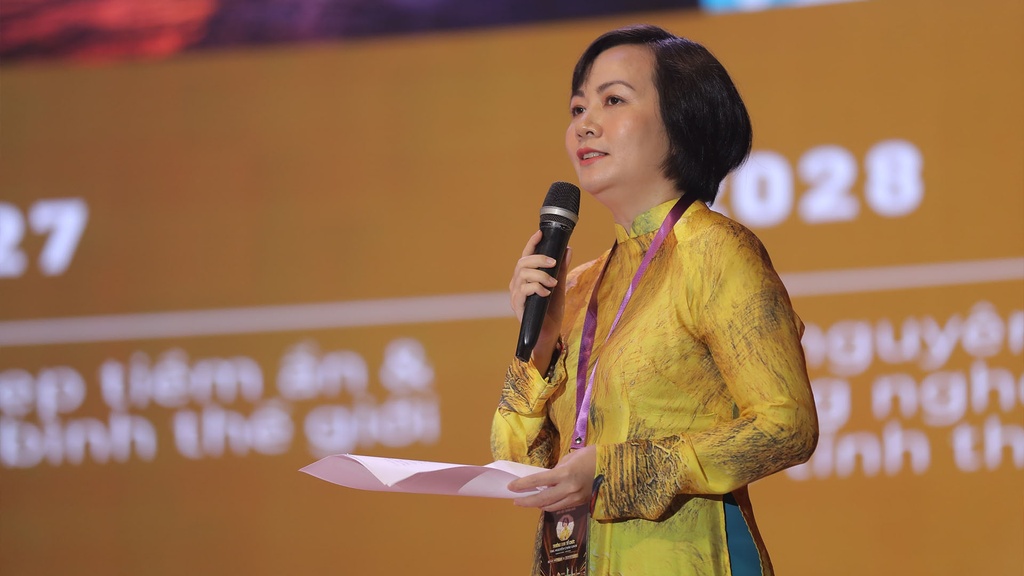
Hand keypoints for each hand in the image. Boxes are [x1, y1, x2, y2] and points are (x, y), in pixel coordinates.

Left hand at [508, 445, 596, 511]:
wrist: (616, 466)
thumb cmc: (593, 456)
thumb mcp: (571, 457)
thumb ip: (557, 469)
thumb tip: (547, 478)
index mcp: (565, 473)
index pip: (538, 481)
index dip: (522, 485)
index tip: (511, 487)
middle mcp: (569, 489)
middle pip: (542, 499)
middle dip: (526, 501)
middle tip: (515, 501)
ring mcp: (576, 498)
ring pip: (552, 506)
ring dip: (538, 505)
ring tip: (529, 501)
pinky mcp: (582, 503)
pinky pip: (562, 506)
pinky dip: (552, 505)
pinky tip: (546, 501)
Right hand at [509, 231, 571, 368]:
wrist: (550, 333)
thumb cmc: (552, 311)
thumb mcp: (560, 286)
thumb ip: (562, 269)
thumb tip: (568, 249)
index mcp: (525, 277)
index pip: (525, 256)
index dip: (531, 244)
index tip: (540, 233)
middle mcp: (517, 284)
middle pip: (522, 262)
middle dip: (538, 259)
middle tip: (553, 262)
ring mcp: (515, 295)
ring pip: (522, 274)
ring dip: (540, 275)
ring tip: (553, 282)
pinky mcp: (517, 306)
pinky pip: (524, 290)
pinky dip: (537, 288)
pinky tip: (547, 293)